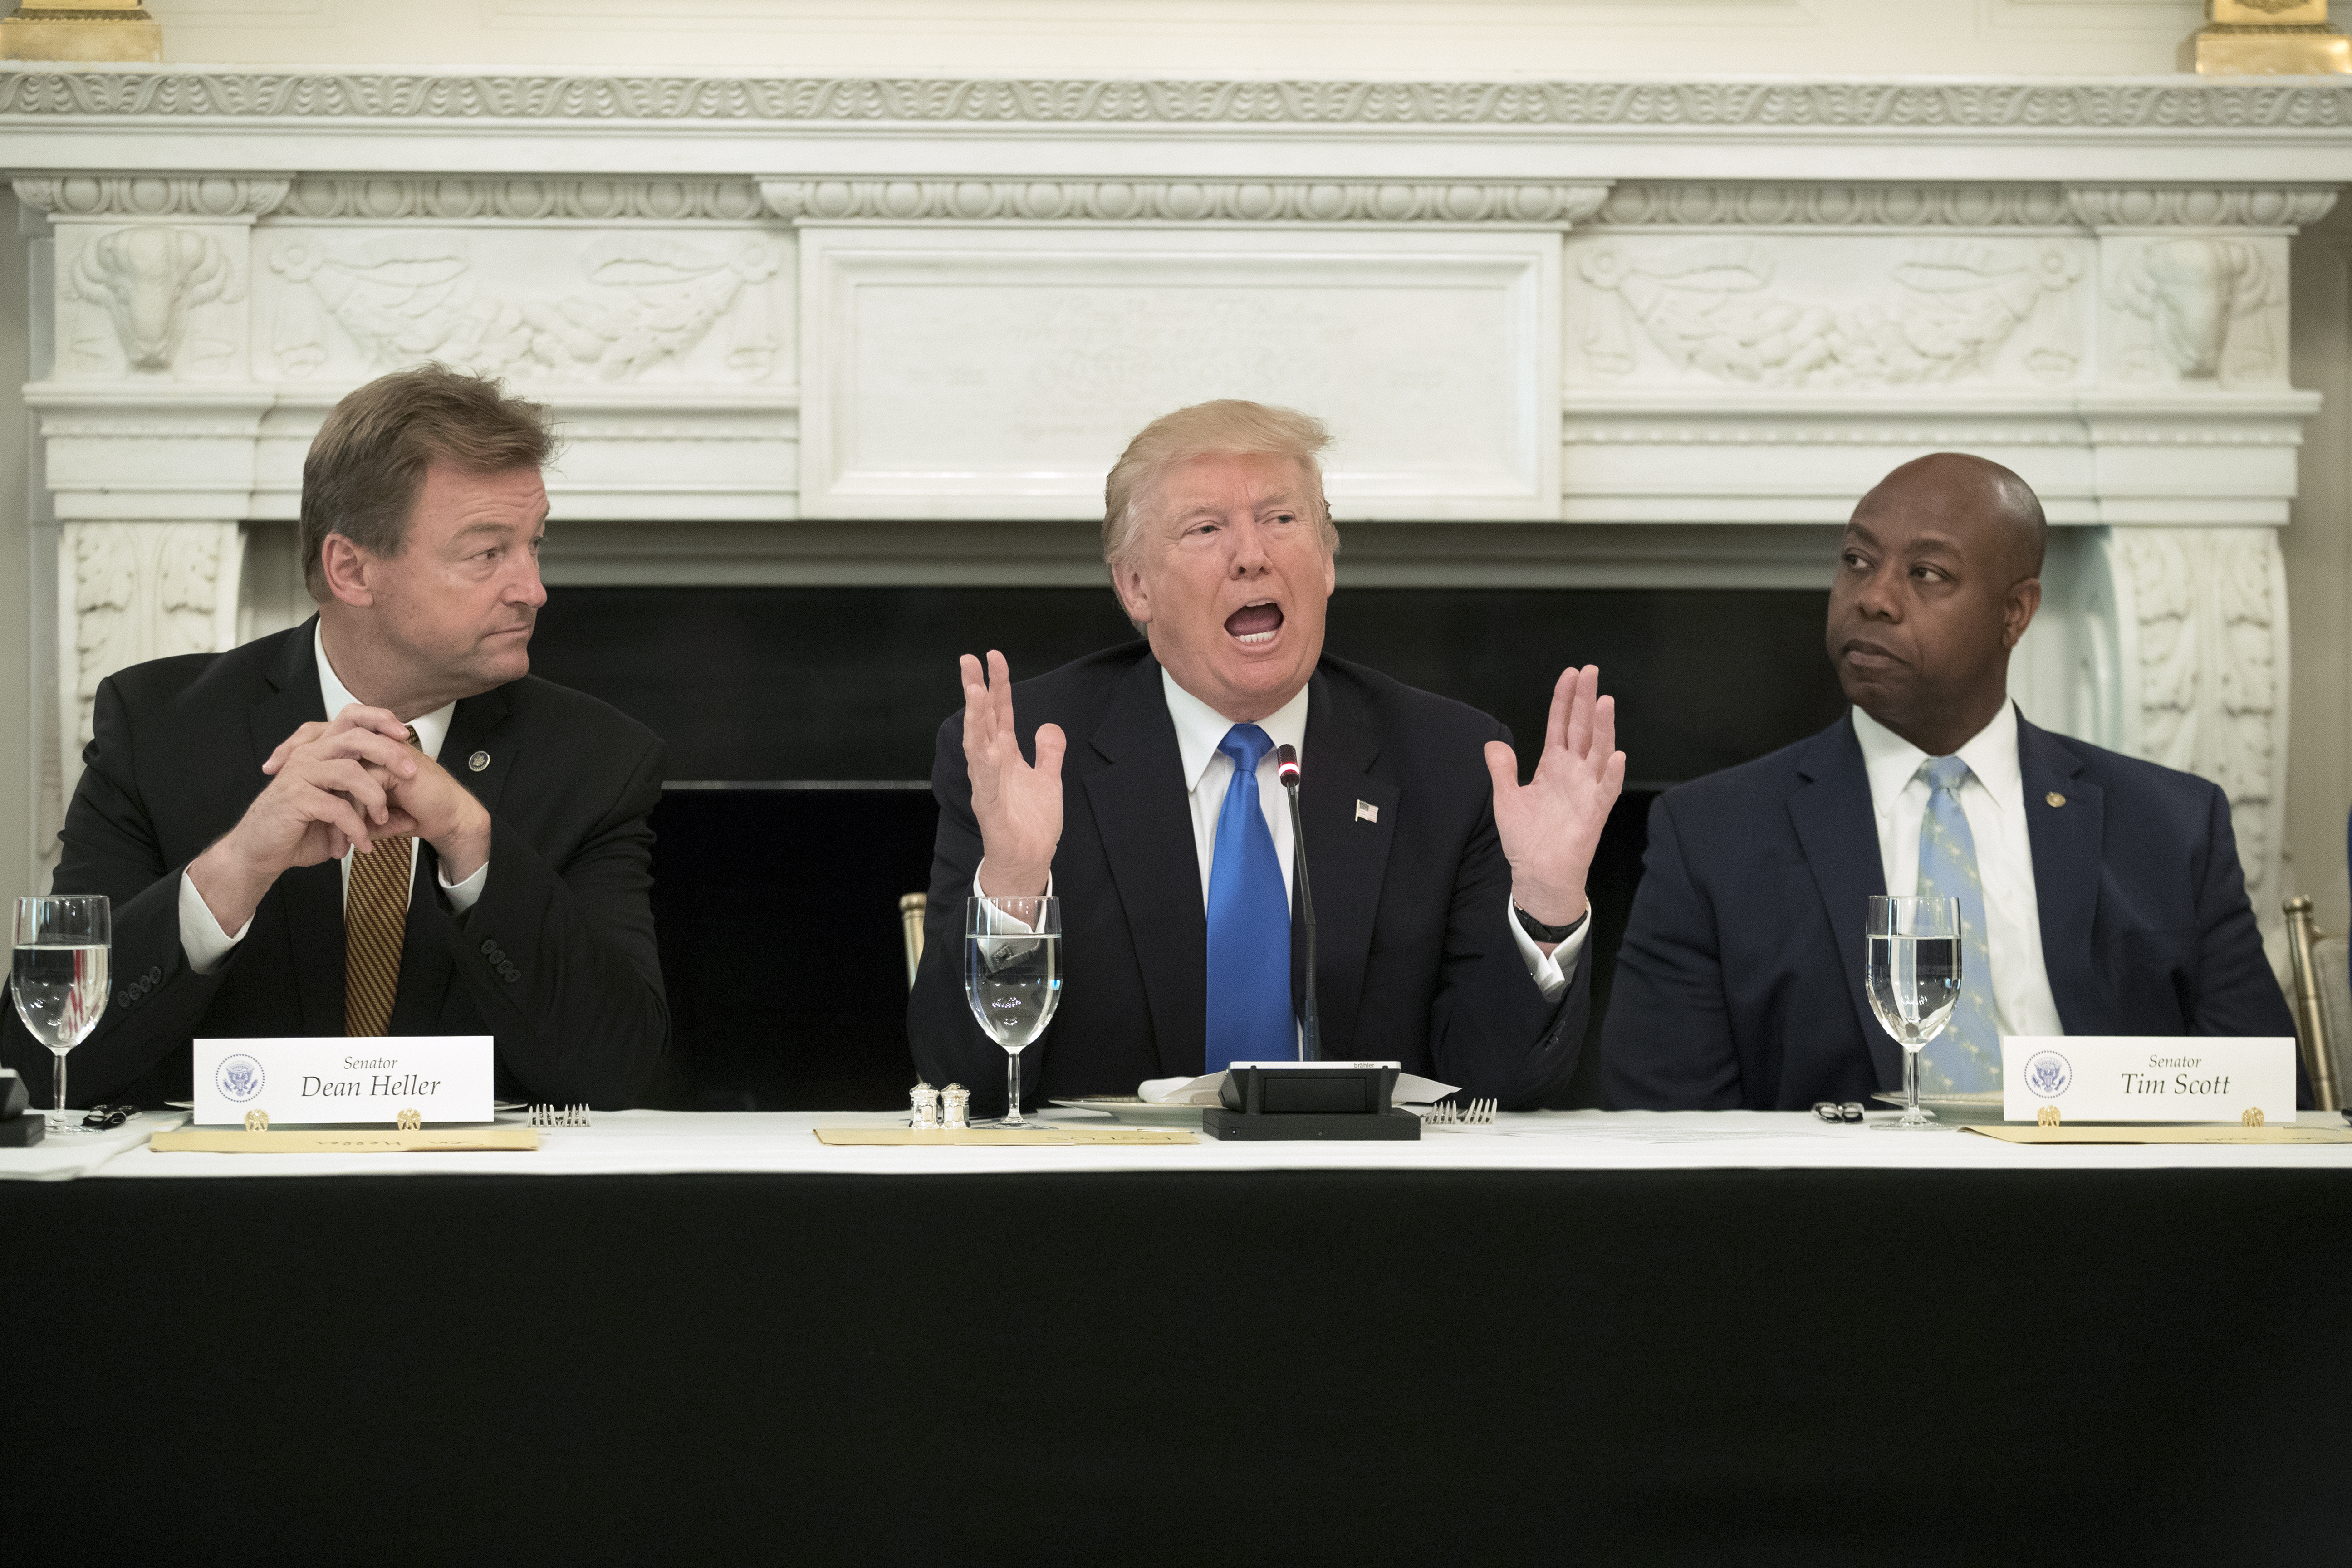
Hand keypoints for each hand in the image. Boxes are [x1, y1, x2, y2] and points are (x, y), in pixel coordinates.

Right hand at [192, 705, 424, 933]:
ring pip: (350, 771)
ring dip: (374, 797)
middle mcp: (310, 755)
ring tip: (381, 820)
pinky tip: (361, 842)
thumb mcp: (345, 820)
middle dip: (389, 753)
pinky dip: (355, 827)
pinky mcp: (295, 797)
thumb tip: (412, 818)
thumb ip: (376, 815)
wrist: (260, 852)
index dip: (379, 719)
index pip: (351, 717)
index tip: (405, 734)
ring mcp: (300, 774)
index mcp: (321, 751)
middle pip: (356, 737)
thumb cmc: (300, 831)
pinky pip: (337, 807)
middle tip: (410, 774)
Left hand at [268, 706, 491, 878]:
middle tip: (274, 770)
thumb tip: (322, 820)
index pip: (322, 736)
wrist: (447, 818)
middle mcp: (370, 745)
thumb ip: (348, 807)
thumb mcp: (370, 813)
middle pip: (324, 734)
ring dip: (323, 786)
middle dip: (295, 751)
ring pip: (341, 759)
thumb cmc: (415, 812)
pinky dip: (351, 803)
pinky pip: (363, 778)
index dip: (295, 747)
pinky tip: (344, 819)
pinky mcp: (396, 763)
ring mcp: (383, 751)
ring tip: (307, 803)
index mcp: (362, 751)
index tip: (272, 766)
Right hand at [960, 651, 1064, 898]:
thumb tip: (1047, 726)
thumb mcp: (1048, 780)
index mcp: (1006, 755)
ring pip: (977, 744)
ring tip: (975, 690)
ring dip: (976, 718)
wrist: (1028, 860)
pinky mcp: (990, 807)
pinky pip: (985, 781)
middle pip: (982, 720)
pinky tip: (983, 745)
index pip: (1000, 713)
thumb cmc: (1032, 823)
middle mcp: (993, 764)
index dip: (998, 685)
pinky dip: (983, 763)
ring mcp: (988, 784)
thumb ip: (1048, 752)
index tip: (994, 657)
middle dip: (976, 689)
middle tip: (969, 659)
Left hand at [1483, 665, 1625, 938]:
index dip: (1564, 700)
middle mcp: (1573, 772)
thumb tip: (1493, 743)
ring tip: (1605, 701)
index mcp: (1553, 766)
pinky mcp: (1594, 814)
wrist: (1537, 874)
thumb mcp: (1506, 798)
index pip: (1560, 725)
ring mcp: (1586, 790)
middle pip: (1582, 729)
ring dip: (1603, 728)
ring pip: (1599, 752)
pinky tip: (1618, 755)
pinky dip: (1613, 774)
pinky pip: (1606, 791)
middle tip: (1591, 671)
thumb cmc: (1526, 839)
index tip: (1570, 673)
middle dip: (1585, 700)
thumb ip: (1502, 770)